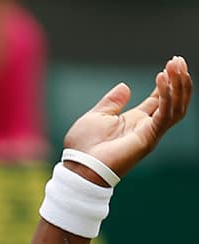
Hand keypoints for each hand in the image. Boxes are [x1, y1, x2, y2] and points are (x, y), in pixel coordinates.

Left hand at [63, 56, 191, 180]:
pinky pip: (164, 114)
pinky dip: (166, 96)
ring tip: (176, 65)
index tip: (171, 63)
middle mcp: (145, 127)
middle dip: (178, 80)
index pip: (158, 99)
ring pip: (175, 107)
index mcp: (133, 121)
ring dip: (178, 85)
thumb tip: (125, 86)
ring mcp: (149, 133)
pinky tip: (163, 79)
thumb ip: (112, 102)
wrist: (80, 167)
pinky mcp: (148, 138)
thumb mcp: (96, 116)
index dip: (167, 82)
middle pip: (172, 101)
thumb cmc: (84, 146)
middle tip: (178, 59)